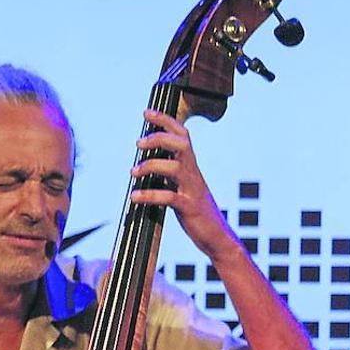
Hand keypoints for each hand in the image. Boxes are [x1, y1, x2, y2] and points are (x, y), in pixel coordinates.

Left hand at [130, 109, 241, 259]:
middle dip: (159, 138)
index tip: (147, 112)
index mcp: (190, 167)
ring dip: (150, 166)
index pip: (182, 136)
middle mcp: (192, 174)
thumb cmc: (195, 211)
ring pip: (175, 168)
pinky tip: (134, 196)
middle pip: (182, 145)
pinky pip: (169, 198)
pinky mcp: (188, 208)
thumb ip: (167, 175)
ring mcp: (191, 190)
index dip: (165, 121)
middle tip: (138, 142)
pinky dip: (149, 195)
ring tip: (133, 172)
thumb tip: (145, 165)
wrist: (216, 237)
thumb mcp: (181, 188)